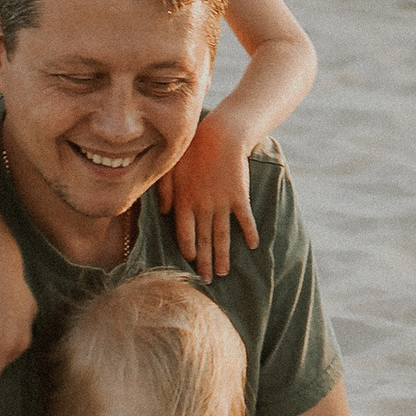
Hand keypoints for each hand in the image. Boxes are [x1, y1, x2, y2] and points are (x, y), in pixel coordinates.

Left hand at [156, 108, 257, 279]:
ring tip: (224, 273)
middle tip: (206, 281)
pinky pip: (245, 219)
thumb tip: (163, 212)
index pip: (185, 234)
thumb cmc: (191, 149)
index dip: (188, 250)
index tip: (191, 262)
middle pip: (203, 240)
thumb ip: (163, 190)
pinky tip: (253, 245)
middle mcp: (202, 207)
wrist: (220, 135)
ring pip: (222, 235)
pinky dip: (249, 232)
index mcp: (184, 202)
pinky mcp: (239, 196)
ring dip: (223, 256)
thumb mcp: (170, 168)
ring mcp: (222, 203)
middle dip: (204, 262)